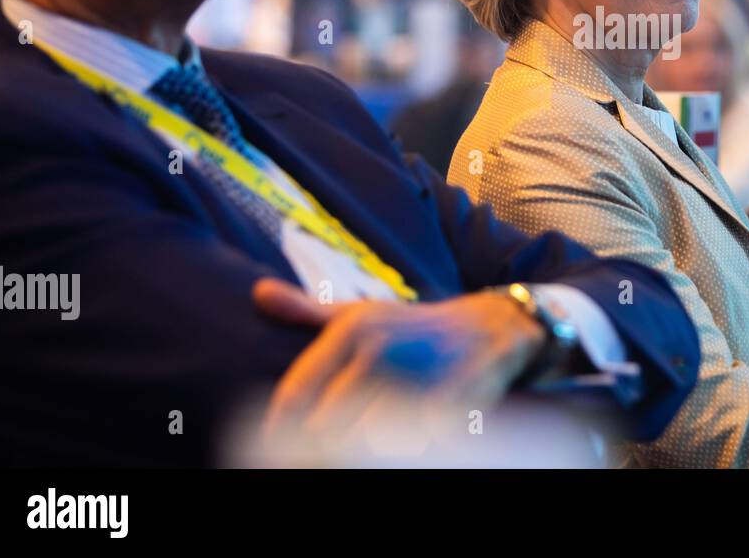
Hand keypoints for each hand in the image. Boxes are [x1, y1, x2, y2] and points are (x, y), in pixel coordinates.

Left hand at [252, 278, 546, 436]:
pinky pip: (420, 439)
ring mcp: (420, 369)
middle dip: (323, 447)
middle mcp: (382, 345)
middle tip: (322, 455)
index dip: (280, 428)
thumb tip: (256, 292)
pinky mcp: (457, 395)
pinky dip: (415, 443)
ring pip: (369, 439)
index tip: (274, 450)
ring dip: (368, 450)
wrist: (491, 326)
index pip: (297, 392)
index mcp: (353, 328)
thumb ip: (305, 310)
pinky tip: (414, 437)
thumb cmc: (412, 328)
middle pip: (327, 424)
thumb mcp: (359, 313)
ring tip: (374, 445)